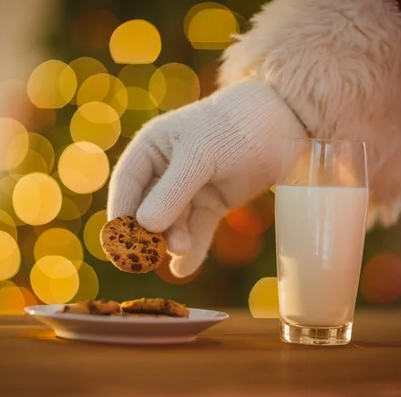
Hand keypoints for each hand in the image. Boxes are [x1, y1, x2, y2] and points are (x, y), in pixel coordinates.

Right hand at [108, 79, 306, 276]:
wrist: (283, 124)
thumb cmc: (234, 128)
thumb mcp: (200, 156)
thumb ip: (172, 191)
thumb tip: (144, 225)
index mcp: (152, 148)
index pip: (127, 183)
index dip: (120, 211)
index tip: (117, 241)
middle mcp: (166, 170)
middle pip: (148, 208)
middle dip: (150, 232)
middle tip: (153, 253)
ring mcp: (190, 189)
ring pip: (173, 224)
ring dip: (173, 240)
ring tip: (182, 250)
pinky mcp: (213, 204)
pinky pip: (198, 230)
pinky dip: (193, 250)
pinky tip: (185, 268)